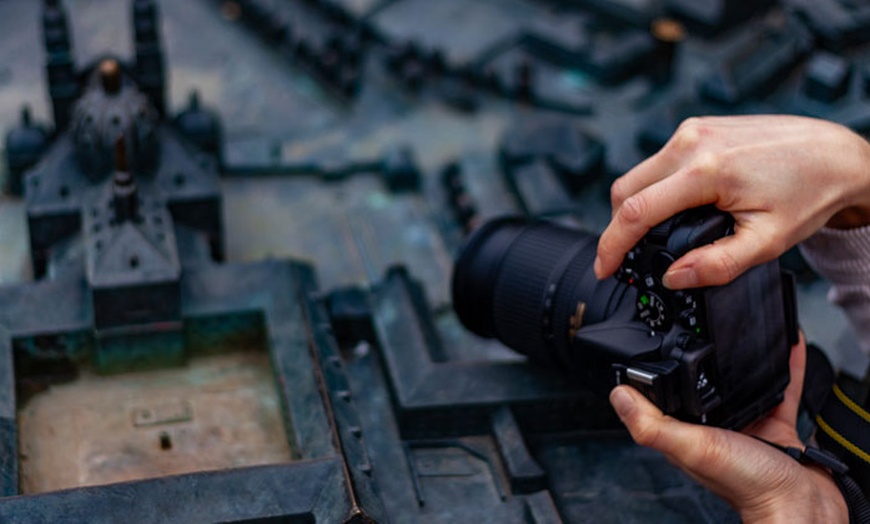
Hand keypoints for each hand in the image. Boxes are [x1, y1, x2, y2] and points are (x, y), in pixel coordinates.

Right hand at [594, 115, 869, 288]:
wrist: (835, 155)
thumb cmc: (808, 194)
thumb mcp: (767, 242)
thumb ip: (717, 265)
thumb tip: (673, 277)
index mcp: (707, 170)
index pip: (637, 212)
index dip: (612, 245)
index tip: (604, 269)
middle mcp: (692, 141)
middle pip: (626, 190)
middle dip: (620, 228)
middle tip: (628, 258)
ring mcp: (693, 129)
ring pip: (639, 174)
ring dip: (637, 206)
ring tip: (658, 235)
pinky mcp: (698, 127)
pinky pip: (658, 162)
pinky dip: (656, 188)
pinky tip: (677, 206)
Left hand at [609, 335, 847, 522]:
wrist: (804, 507)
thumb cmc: (750, 486)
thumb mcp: (694, 448)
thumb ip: (654, 424)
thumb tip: (618, 397)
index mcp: (687, 433)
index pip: (663, 396)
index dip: (655, 374)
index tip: (649, 345)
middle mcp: (714, 429)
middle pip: (705, 385)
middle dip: (706, 358)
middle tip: (703, 326)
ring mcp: (747, 426)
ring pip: (742, 383)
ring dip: (744, 360)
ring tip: (743, 329)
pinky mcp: (777, 427)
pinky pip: (779, 389)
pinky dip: (784, 367)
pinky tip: (789, 345)